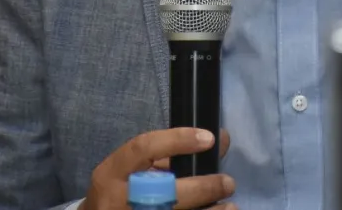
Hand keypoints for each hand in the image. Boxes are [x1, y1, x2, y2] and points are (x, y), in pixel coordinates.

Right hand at [83, 127, 235, 209]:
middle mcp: (116, 199)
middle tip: (227, 182)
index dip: (177, 140)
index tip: (209, 139)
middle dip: (202, 187)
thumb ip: (169, 154)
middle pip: (163, 191)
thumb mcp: (132, 169)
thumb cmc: (121, 190)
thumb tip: (219, 139)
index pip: (143, 148)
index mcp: (111, 172)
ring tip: (230, 207)